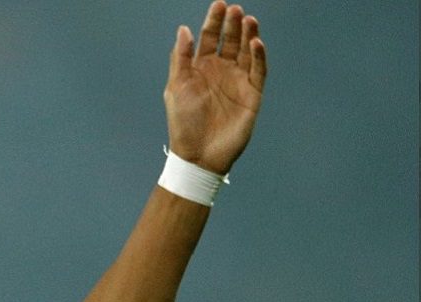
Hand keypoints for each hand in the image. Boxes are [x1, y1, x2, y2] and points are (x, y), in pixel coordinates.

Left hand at [165, 1, 266, 173]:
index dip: (214, 21)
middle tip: (236, 10)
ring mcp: (238, 81)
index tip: (219, 4)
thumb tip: (184, 29)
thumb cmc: (183, 123)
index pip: (210, 38)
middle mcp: (221, 71)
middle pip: (231, 41)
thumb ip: (181, 58)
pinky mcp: (252, 94)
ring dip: (248, 35)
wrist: (199, 154)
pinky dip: (258, 56)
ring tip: (248, 20)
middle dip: (233, 24)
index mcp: (201, 68)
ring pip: (246, 52)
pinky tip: (256, 43)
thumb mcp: (177, 87)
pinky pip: (258, 70)